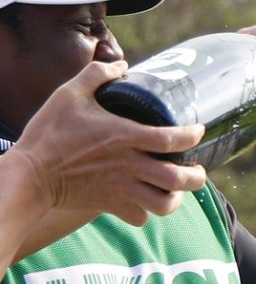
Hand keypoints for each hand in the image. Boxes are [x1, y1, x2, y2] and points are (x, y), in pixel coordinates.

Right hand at [9, 62, 206, 222]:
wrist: (28, 175)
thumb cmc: (48, 132)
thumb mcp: (69, 94)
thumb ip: (97, 75)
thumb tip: (121, 65)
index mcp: (125, 137)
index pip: (173, 138)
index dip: (193, 135)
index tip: (198, 131)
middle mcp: (130, 165)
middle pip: (179, 178)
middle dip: (197, 176)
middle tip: (196, 169)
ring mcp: (121, 188)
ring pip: (164, 204)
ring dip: (175, 199)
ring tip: (174, 190)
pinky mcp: (110, 206)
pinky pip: (140, 218)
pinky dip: (145, 213)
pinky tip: (142, 202)